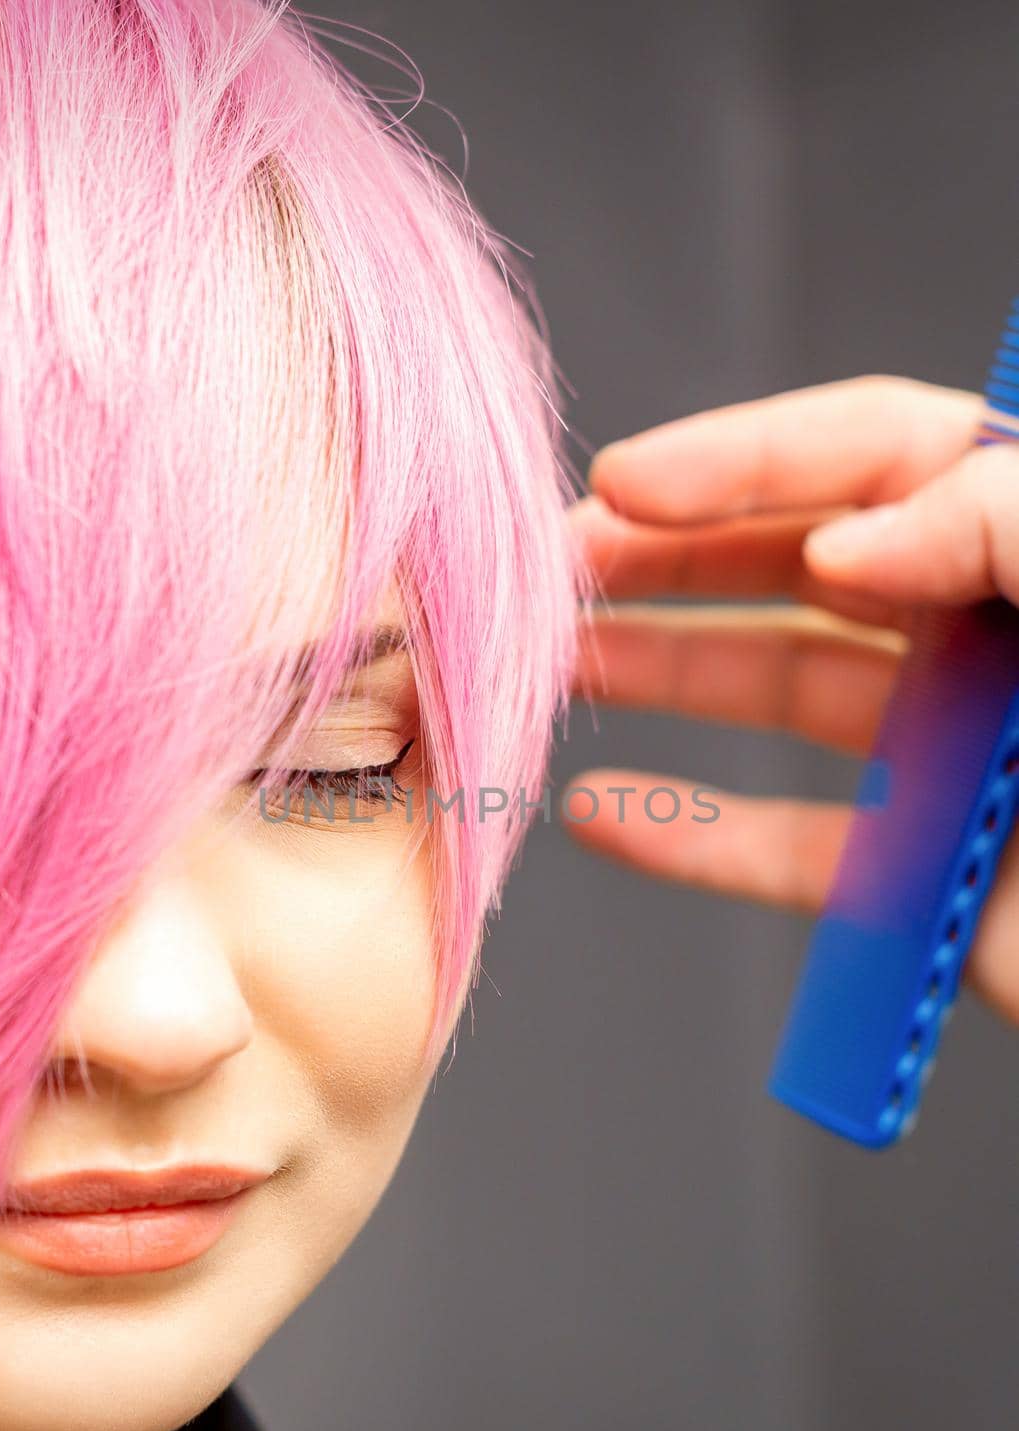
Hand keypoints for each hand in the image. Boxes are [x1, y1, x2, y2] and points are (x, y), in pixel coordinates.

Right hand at [563, 375, 1018, 1024]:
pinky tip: (607, 818)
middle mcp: (993, 632)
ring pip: (782, 695)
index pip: (881, 453)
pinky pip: (795, 853)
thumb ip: (1013, 523)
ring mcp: (960, 757)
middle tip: (554, 569)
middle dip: (670, 558)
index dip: (744, 456)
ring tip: (552, 668)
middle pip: (804, 563)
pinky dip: (697, 840)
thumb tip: (850, 542)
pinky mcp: (933, 882)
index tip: (628, 485)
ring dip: (662, 679)